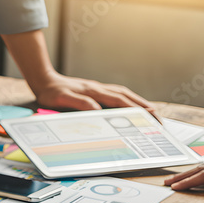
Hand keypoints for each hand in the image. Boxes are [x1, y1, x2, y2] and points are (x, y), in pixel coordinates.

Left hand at [33, 73, 153, 114]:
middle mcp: (100, 88)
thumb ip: (79, 103)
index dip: (137, 110)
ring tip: (153, 114)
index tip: (151, 117)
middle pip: (128, 98)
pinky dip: (129, 101)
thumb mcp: (61, 100)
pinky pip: (118, 96)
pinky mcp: (96, 91)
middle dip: (145, 109)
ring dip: (140, 104)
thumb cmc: (51, 93)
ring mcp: (99, 89)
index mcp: (94, 92)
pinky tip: (133, 107)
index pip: (121, 102)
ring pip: (125, 95)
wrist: (43, 80)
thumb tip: (97, 110)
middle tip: (160, 121)